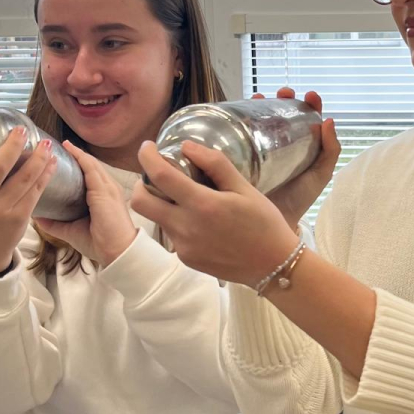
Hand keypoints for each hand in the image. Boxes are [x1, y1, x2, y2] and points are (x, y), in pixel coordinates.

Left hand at [36, 143, 137, 267]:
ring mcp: (107, 187)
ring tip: (60, 143)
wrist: (117, 253)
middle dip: (75, 155)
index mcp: (103, 197)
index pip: (89, 175)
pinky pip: (91, 167)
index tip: (59, 158)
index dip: (76, 165)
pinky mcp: (104, 189)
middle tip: (54, 147)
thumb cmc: (100, 243)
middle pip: (89, 165)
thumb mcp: (72, 231)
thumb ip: (55, 223)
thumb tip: (36, 217)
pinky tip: (68, 148)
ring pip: (90, 163)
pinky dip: (79, 156)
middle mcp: (107, 188)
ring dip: (76, 152)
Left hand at [132, 142, 299, 287]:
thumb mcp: (246, 188)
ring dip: (162, 204)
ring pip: (156, 219)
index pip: (159, 175)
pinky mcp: (186, 259)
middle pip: (140, 202)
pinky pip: (172, 235)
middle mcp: (186, 228)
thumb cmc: (265, 224)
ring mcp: (183, 247)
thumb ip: (216, 165)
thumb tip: (187, 147)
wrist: (274, 267)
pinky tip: (200, 223)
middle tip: (157, 177)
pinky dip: (178, 223)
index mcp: (202, 205)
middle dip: (141, 184)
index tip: (148, 146)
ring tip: (186, 199)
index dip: (147, 156)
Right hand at [248, 88, 340, 228]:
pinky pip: (239, 135)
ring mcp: (259, 148)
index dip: (308, 104)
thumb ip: (330, 150)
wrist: (274, 222)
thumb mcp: (321, 174)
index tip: (311, 96)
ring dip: (260, 104)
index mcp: (300, 145)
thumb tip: (329, 120)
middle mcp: (280, 143)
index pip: (305, 118)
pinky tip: (241, 115)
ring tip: (261, 98)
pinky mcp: (241, 155)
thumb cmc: (299, 199)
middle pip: (280, 113)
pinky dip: (240, 121)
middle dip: (282, 98)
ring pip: (259, 119)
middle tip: (284, 92)